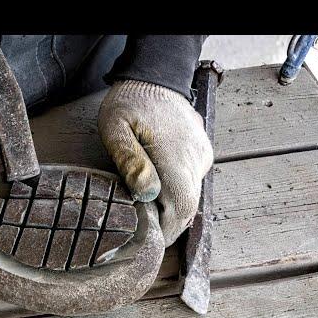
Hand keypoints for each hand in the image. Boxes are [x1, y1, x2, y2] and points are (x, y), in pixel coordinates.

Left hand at [98, 80, 212, 246]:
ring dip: (172, 211)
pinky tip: (157, 196)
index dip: (167, 231)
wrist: (155, 75)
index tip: (148, 242)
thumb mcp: (115, 127)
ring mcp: (201, 156)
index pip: (181, 208)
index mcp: (175, 156)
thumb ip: (129, 160)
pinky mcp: (201, 153)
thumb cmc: (130, 102)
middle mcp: (195, 159)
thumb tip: (146, 194)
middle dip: (169, 227)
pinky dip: (177, 195)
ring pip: (192, 197)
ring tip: (148, 218)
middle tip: (145, 237)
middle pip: (189, 208)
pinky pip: (192, 183)